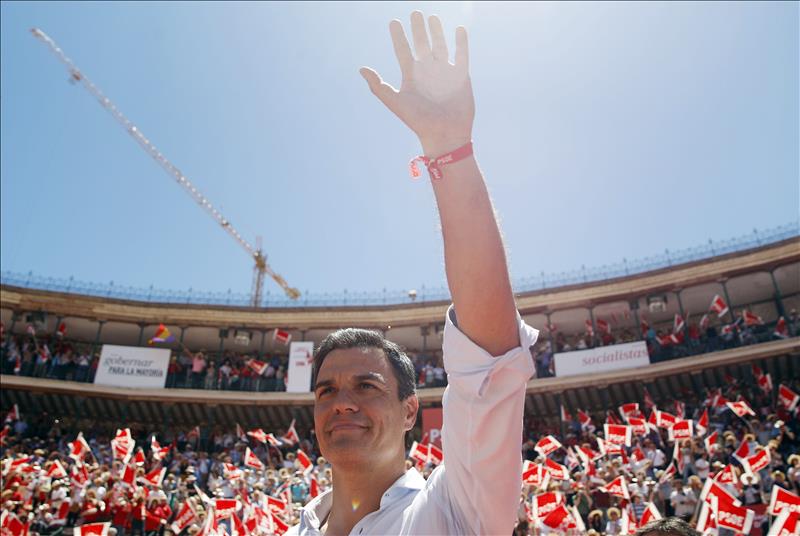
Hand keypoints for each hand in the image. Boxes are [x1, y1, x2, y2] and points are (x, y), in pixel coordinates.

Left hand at [360, 11, 473, 155]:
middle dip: (418, 29)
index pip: (403, 51)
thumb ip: (379, 87)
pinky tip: (459, 30)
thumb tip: (361, 68)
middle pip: (421, 45)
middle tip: (415, 12)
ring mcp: (445, 73)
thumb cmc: (419, 121)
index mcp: (411, 76)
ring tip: (432, 18)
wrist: (444, 135)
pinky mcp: (461, 76)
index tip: (393, 22)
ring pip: (440, 46)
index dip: (398, 37)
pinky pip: (462, 55)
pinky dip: (461, 43)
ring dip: (437, 32)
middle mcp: (427, 72)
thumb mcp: (396, 103)